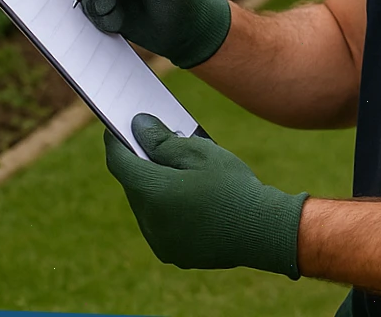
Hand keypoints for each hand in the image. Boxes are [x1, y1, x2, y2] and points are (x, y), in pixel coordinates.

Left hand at [104, 114, 308, 278]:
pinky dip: (164, 209)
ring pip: (145, 207)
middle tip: (153, 144)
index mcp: (154, 192)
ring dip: (152, 188)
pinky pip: (158, 226)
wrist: (264, 231)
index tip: (117, 127)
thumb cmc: (233, 186)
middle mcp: (150, 221)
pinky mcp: (174, 255)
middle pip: (133, 185)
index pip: (119, 162)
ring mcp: (161, 242)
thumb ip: (162, 140)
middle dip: (139, 164)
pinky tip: (184, 196)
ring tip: (172, 171)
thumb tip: (137, 126)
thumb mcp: (199, 152)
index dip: (115, 141)